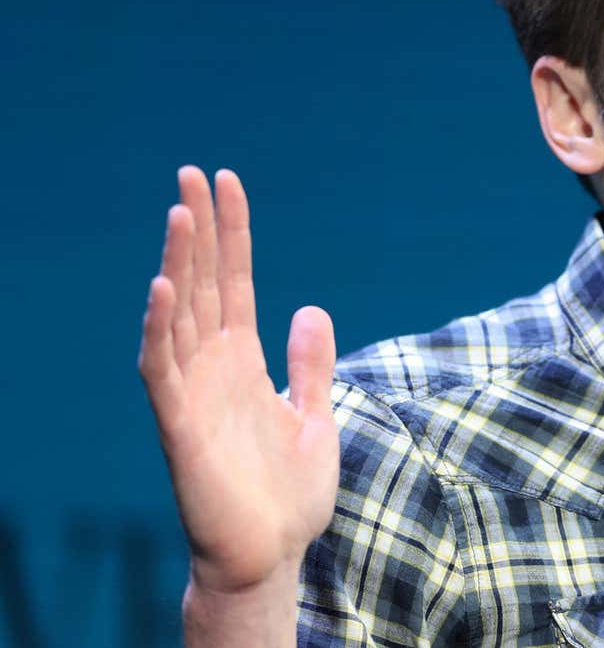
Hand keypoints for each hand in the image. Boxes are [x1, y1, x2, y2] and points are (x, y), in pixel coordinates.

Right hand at [138, 166, 339, 592]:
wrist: (272, 555)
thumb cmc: (287, 494)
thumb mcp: (314, 414)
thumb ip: (311, 363)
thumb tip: (309, 308)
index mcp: (245, 360)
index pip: (237, 281)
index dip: (233, 233)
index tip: (227, 182)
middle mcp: (214, 367)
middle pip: (206, 285)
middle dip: (201, 230)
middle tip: (193, 174)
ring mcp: (194, 394)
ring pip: (180, 316)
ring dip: (180, 265)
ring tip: (181, 214)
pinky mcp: (181, 428)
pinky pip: (162, 370)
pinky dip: (161, 330)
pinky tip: (164, 289)